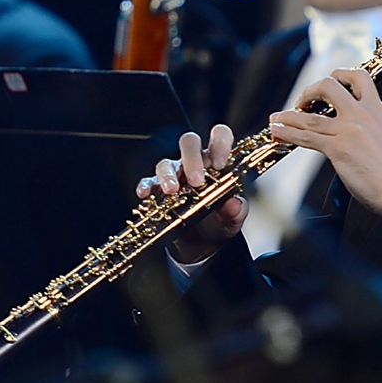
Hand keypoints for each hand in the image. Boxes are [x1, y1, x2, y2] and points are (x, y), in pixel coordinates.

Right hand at [136, 125, 247, 263]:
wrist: (202, 245)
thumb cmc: (219, 222)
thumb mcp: (232, 219)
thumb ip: (235, 210)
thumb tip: (235, 203)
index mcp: (217, 162)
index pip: (219, 136)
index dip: (220, 143)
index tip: (220, 163)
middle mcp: (195, 163)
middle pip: (189, 143)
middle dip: (192, 159)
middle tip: (197, 181)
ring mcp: (175, 175)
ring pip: (167, 162)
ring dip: (168, 175)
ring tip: (172, 192)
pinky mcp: (159, 190)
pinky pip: (149, 182)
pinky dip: (146, 186)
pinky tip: (146, 194)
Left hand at [269, 70, 381, 215]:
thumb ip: (368, 128)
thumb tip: (347, 131)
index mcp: (377, 110)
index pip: (359, 77)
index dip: (339, 75)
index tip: (328, 83)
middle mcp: (362, 114)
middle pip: (328, 86)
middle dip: (309, 91)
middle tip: (302, 102)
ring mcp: (349, 130)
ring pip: (310, 115)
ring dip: (287, 116)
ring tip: (276, 119)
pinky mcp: (339, 148)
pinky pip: (306, 137)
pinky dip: (288, 133)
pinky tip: (279, 132)